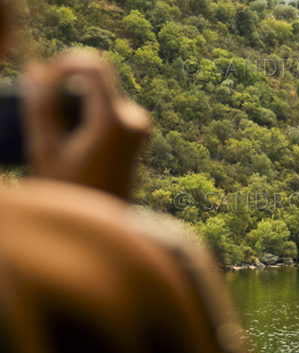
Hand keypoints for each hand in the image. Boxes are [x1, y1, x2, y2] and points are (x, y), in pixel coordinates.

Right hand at [21, 49, 149, 198]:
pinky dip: (90, 111)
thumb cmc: (73, 190)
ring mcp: (141, 126)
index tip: (44, 80)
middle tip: (47, 115)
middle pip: (96, 80)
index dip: (67, 63)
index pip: (94, 65)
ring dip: (78, 101)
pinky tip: (77, 137)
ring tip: (63, 134)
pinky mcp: (140, 131)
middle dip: (68, 86)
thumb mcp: (46, 148)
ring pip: (102, 93)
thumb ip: (39, 106)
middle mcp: (135, 118)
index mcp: (114, 120)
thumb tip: (35, 69)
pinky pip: (110, 106)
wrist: (107, 220)